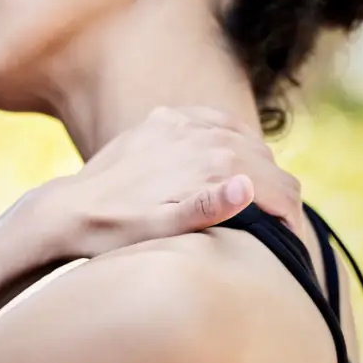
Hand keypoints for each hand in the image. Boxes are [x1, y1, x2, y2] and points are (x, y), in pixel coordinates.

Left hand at [42, 106, 304, 257]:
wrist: (67, 209)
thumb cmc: (114, 230)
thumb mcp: (159, 232)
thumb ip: (206, 209)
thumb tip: (247, 187)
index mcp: (208, 164)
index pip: (276, 187)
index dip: (293, 217)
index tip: (295, 243)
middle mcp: (199, 135)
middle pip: (265, 162)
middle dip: (281, 193)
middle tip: (285, 225)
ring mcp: (180, 123)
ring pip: (245, 139)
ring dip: (259, 167)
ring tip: (263, 199)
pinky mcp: (164, 119)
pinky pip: (214, 121)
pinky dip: (231, 139)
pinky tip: (230, 159)